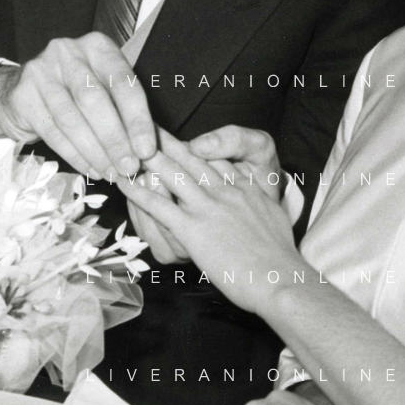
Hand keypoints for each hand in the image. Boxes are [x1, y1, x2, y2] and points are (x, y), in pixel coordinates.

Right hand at [0, 33, 155, 179]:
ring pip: (72, 119)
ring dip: (95, 152)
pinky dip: (75, 155)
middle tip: (128, 167)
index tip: (147, 151)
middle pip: (95, 101)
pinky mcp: (22, 94)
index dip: (137, 120)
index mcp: (98, 47)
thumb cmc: (77, 92)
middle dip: (115, 139)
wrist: (21, 92)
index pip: (123, 83)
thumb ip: (126, 112)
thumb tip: (148, 152)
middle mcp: (68, 52)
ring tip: (111, 173)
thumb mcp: (106, 90)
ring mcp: (41, 71)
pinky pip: (52, 132)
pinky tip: (90, 169)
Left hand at [128, 127, 279, 263]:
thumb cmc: (280, 256)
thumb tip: (248, 200)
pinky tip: (124, 183)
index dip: (193, 146)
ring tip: (127, 146)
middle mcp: (225, 191)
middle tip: (145, 126)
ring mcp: (208, 208)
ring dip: (147, 159)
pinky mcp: (193, 229)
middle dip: (166, 141)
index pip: (214, 159)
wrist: (280, 278)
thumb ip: (256, 203)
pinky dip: (138, 192)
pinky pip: (159, 206)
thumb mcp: (274, 216)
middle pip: (190, 158)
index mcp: (245, 187)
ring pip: (172, 175)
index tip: (177, 138)